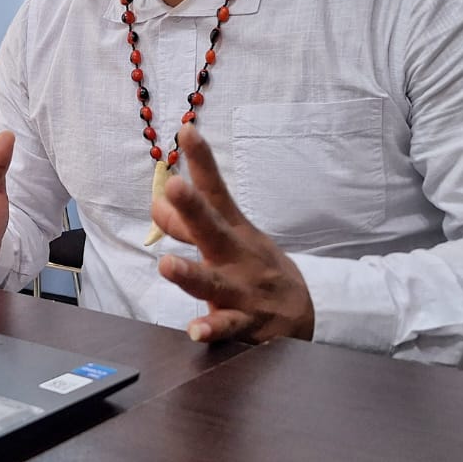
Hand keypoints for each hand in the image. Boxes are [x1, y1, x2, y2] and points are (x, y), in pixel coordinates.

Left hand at [151, 124, 313, 343]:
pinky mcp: (247, 324)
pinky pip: (228, 328)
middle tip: (172, 186)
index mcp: (233, 230)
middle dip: (192, 208)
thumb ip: (188, 224)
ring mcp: (243, 290)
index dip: (202, 161)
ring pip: (214, 281)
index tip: (187, 131)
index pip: (215, 190)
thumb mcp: (229, 239)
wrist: (308, 311)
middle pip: (213, 228)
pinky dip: (212, 329)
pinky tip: (195, 330)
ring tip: (167, 265)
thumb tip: (154, 204)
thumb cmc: (255, 267)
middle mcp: (237, 255)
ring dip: (190, 274)